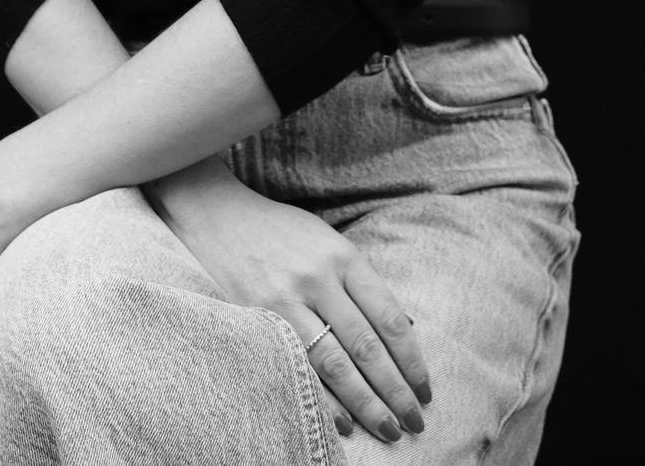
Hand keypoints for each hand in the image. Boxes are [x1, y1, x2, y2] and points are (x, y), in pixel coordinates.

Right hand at [147, 169, 430, 442]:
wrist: (219, 215)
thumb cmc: (282, 232)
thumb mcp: (328, 242)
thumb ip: (360, 282)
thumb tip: (401, 330)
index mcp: (342, 256)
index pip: (388, 317)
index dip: (411, 359)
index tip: (424, 389)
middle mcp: (317, 278)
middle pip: (365, 346)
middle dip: (394, 391)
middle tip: (414, 422)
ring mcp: (284, 299)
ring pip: (334, 364)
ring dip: (365, 404)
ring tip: (387, 429)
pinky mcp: (257, 317)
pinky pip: (296, 367)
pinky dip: (322, 399)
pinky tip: (343, 423)